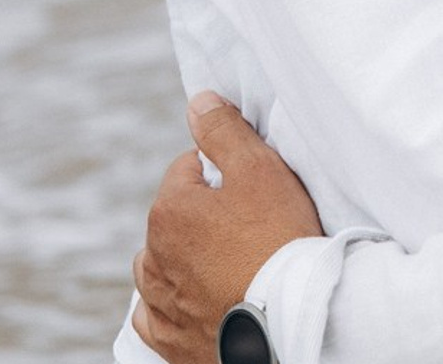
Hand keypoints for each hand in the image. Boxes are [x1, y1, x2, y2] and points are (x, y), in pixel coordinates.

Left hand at [131, 93, 324, 362]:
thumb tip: (197, 102)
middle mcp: (153, 257)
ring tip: (226, 260)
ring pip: (159, 265)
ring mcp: (160, 304)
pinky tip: (195, 298)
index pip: (189, 168)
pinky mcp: (171, 341)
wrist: (290, 320)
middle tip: (250, 224)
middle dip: (204, 213)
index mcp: (168, 210)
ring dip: (182, 258)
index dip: (224, 172)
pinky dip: (170, 304)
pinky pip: (155, 316)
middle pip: (175, 216)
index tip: (253, 189)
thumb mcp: (258, 168)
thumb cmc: (278, 240)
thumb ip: (223, 131)